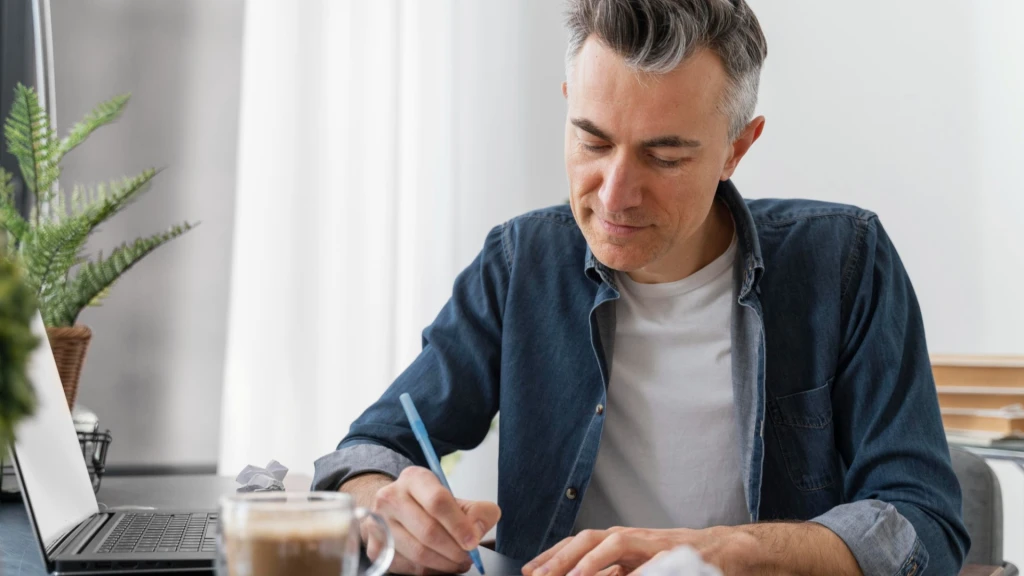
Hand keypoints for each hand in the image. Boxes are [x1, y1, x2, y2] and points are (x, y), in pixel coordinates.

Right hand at [359, 466, 500, 574]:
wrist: (394, 509)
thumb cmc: (428, 505)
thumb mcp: (455, 499)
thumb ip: (476, 511)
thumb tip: (477, 531)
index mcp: (414, 478)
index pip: (438, 501)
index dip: (459, 525)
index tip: (473, 541)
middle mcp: (390, 497)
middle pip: (428, 531)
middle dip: (454, 549)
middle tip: (468, 556)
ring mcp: (378, 523)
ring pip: (418, 553)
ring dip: (444, 563)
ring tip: (458, 562)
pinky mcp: (375, 547)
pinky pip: (408, 566)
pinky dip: (430, 570)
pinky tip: (439, 564)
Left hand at [521, 526, 762, 575]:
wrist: (728, 552)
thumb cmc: (685, 563)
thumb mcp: (641, 571)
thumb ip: (615, 575)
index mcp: (623, 544)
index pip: (581, 544)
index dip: (555, 555)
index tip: (531, 570)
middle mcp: (633, 538)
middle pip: (589, 539)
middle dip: (561, 556)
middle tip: (538, 574)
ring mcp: (652, 543)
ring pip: (612, 542)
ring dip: (587, 559)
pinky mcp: (673, 552)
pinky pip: (644, 559)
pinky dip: (626, 569)